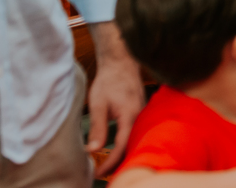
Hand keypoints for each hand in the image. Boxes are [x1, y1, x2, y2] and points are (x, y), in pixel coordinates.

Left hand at [85, 31, 145, 175]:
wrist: (122, 62)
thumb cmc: (109, 80)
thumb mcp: (98, 104)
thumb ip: (98, 128)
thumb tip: (93, 150)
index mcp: (130, 116)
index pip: (122, 147)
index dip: (110, 163)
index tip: (97, 173)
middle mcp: (140, 117)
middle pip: (132, 148)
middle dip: (117, 163)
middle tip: (100, 173)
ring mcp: (143, 115)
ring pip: (135, 141)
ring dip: (122, 155)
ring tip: (106, 165)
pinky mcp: (141, 113)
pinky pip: (136, 133)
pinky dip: (126, 145)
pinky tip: (116, 150)